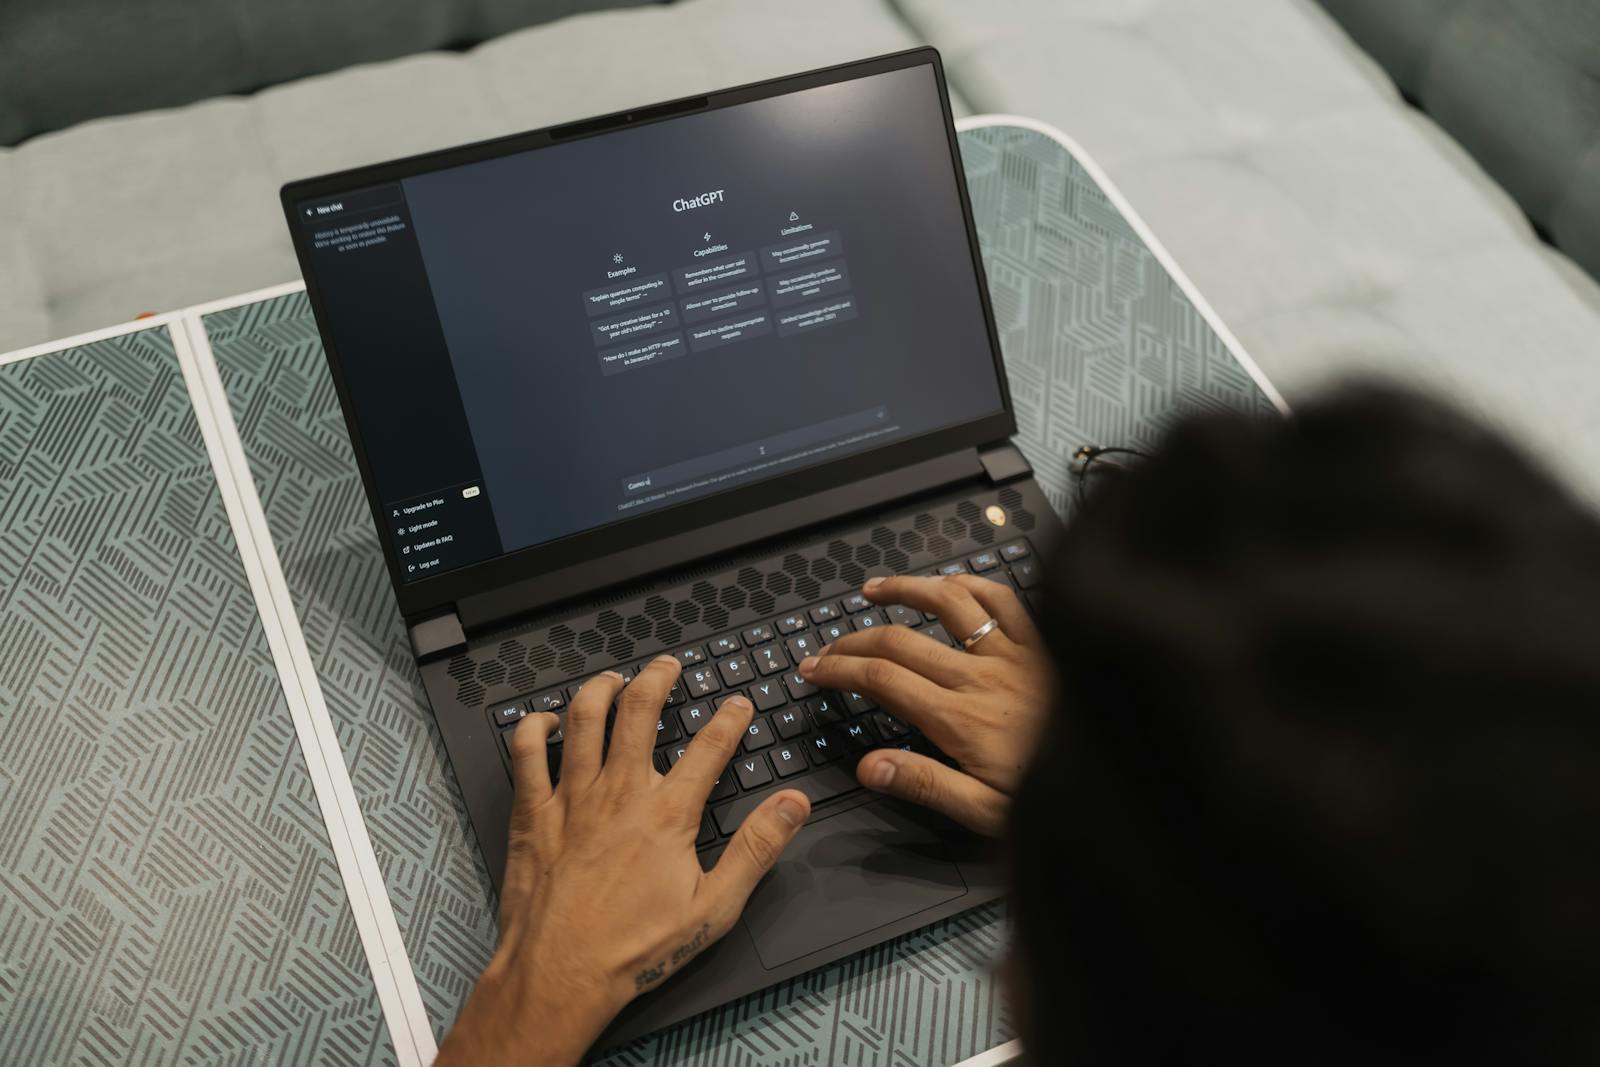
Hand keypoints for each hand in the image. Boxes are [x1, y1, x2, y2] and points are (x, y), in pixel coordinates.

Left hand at [436, 657, 810, 1065]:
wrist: (560, 974)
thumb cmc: (633, 950)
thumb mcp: (714, 908)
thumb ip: (757, 849)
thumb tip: (794, 806)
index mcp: (667, 814)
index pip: (709, 747)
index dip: (729, 718)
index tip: (738, 703)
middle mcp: (620, 793)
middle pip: (640, 712)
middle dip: (658, 679)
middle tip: (667, 665)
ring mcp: (572, 798)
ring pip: (586, 719)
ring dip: (601, 690)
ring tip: (613, 678)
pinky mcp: (534, 813)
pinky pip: (527, 753)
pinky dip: (535, 727)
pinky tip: (545, 720)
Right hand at [798, 574, 1049, 835]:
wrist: (1124, 780)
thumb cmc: (1057, 800)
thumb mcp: (985, 813)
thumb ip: (924, 784)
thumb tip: (869, 767)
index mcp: (960, 720)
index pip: (881, 680)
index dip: (838, 670)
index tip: (814, 670)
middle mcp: (981, 677)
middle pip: (899, 641)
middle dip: (852, 640)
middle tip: (827, 648)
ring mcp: (1013, 653)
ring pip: (947, 603)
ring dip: (904, 590)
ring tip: (872, 590)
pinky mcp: (1042, 643)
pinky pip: (1002, 598)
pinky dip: (970, 585)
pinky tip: (950, 585)